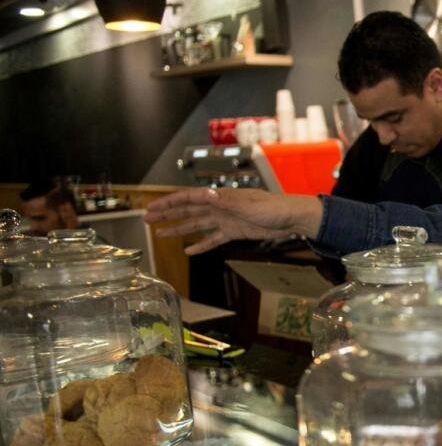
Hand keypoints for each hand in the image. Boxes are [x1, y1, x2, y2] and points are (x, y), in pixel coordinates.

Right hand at [144, 188, 323, 254]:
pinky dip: (201, 245)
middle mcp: (219, 207)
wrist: (290, 218)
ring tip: (161, 235)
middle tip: (147, 219)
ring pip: (197, 224)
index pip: (188, 198)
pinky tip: (188, 251)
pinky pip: (213, 239)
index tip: (152, 208)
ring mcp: (225, 219)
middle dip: (167, 214)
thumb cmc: (272, 208)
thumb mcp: (248, 205)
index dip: (169, 203)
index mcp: (220, 196)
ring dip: (179, 229)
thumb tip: (206, 194)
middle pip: (188, 210)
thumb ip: (226, 201)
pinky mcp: (234, 232)